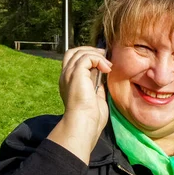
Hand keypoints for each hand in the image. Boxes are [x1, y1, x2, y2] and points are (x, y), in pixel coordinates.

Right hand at [47, 46, 112, 163]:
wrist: (83, 123)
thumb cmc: (90, 117)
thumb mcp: (95, 96)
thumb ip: (96, 84)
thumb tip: (103, 73)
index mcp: (69, 82)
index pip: (74, 61)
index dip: (88, 57)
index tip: (103, 62)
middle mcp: (66, 76)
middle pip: (74, 52)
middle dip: (90, 51)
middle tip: (105, 57)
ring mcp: (69, 74)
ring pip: (80, 52)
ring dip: (97, 55)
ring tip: (108, 64)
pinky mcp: (75, 73)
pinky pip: (87, 57)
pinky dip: (99, 59)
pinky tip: (106, 69)